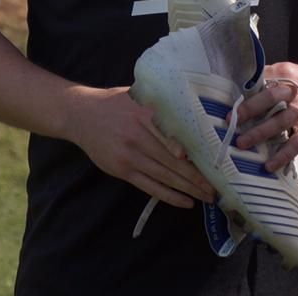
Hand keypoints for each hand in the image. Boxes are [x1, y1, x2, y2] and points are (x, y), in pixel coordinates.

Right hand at [66, 86, 215, 207]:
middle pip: (173, 162)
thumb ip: (160, 107)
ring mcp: (129, 156)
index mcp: (145, 116)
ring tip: (206, 197)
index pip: (175, 138)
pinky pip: (150, 187)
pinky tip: (185, 202)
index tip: (214, 164)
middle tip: (216, 187)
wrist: (81, 115)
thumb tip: (192, 116)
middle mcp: (138, 137)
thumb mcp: (138, 96)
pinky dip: (169, 196)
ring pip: (165, 176)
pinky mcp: (122, 171)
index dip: (194, 154)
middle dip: (197, 177)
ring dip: (188, 189)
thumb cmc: (115, 103)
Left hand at [235, 61, 297, 170]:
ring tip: (242, 144)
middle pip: (269, 98)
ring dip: (259, 134)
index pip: (262, 80)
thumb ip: (273, 79)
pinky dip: (282, 156)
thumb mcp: (295, 73)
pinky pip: (296, 144)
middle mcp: (297, 91)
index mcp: (288, 74)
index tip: (231, 103)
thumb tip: (245, 91)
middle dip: (248, 111)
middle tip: (230, 122)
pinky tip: (269, 165)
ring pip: (279, 122)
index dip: (246, 92)